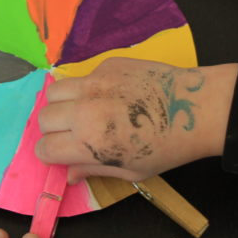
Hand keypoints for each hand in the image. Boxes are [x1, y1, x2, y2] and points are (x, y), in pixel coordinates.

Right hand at [36, 57, 237, 183]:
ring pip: (55, 91)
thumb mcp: (131, 171)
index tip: (62, 152)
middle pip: (44, 118)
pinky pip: (82, 77)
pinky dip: (87, 88)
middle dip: (53, 129)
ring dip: (61, 104)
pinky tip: (110, 95)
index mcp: (90, 142)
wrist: (194, 109)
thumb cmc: (167, 148)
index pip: (45, 148)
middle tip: (72, 132)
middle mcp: (85, 110)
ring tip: (80, 111)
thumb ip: (93, 169)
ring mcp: (95, 83)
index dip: (51, 153)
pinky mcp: (107, 64)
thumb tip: (68, 173)